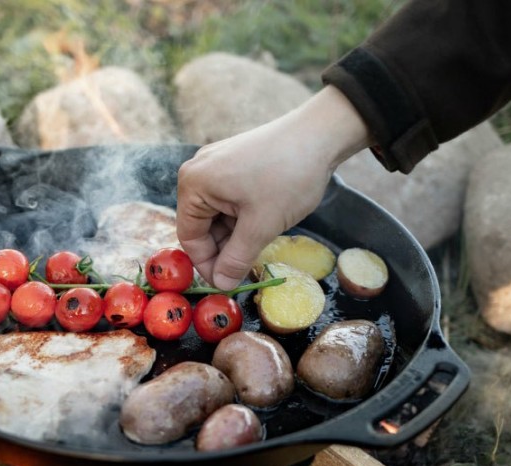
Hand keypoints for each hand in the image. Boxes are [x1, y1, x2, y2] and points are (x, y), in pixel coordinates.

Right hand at [176, 85, 371, 289]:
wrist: (321, 134)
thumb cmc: (287, 176)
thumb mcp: (261, 226)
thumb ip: (236, 259)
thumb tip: (221, 285)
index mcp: (194, 184)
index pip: (189, 237)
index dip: (207, 265)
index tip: (228, 283)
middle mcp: (197, 171)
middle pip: (202, 226)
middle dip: (224, 249)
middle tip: (247, 267)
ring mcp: (216, 165)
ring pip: (218, 215)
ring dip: (236, 234)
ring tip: (262, 241)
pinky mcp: (233, 162)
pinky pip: (229, 200)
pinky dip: (243, 217)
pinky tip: (264, 223)